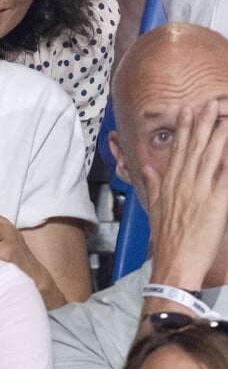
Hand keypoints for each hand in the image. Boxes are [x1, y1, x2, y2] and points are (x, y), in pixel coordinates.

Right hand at [146, 100, 227, 287]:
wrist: (174, 264)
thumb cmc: (165, 240)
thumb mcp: (155, 209)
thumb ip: (152, 185)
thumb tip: (147, 169)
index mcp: (169, 183)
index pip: (178, 149)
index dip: (183, 128)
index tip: (187, 110)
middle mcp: (183, 183)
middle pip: (195, 147)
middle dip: (203, 124)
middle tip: (211, 104)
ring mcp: (200, 192)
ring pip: (211, 157)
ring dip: (219, 136)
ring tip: (225, 118)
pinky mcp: (216, 204)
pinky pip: (226, 178)